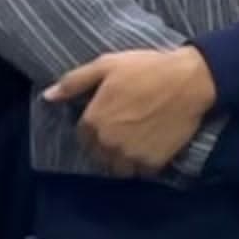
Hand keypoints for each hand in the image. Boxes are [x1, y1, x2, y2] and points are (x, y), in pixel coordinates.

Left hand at [47, 45, 217, 174]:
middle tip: (125, 128)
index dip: (95, 126)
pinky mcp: (153, 163)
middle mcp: (108, 143)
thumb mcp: (106, 65)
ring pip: (118, 168)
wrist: (191, 81)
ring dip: (123, 159)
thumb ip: (73, 82)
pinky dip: (143, 164)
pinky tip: (151, 146)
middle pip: (99, 155)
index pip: (83, 136)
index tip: (110, 117)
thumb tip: (47, 96)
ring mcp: (131, 156)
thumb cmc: (147, 68)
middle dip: (107, 145)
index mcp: (93, 121)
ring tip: (136, 142)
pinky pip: (141, 172)